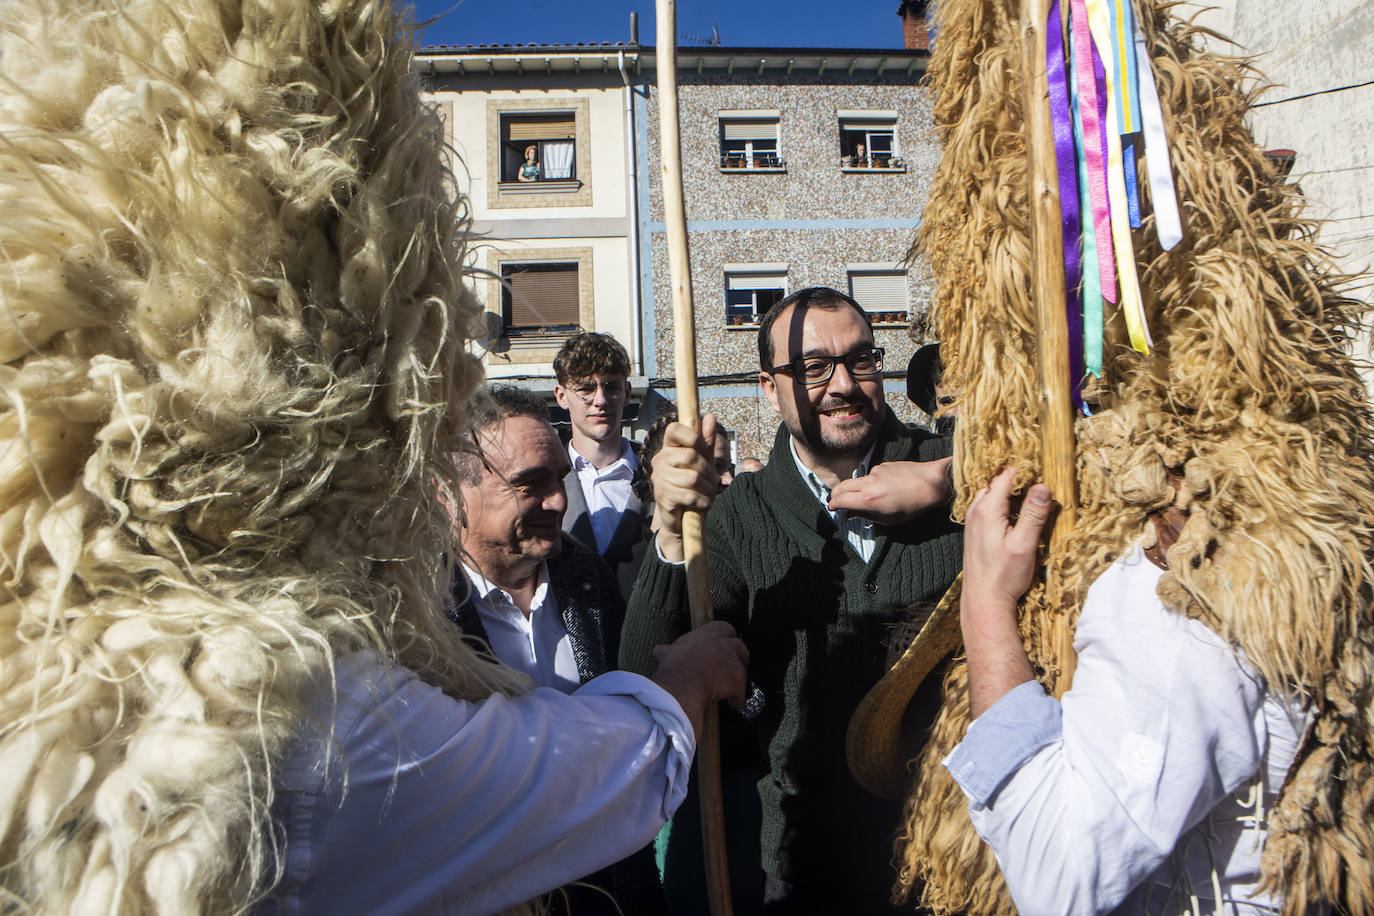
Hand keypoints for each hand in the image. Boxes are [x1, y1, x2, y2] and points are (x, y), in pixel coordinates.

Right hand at [650, 620, 749, 738]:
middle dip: (737, 654)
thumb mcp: (669, 653)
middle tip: (731, 663)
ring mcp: (732, 662)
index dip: (724, 637)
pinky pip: (741, 691)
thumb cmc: (676, 665)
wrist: (683, 681)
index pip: (724, 628)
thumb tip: (659, 651)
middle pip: (739, 645)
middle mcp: (724, 644)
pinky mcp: (737, 681)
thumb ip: (668, 651)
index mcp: (708, 634)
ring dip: (738, 675)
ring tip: (733, 683)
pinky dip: (738, 697)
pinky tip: (734, 702)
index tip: (723, 642)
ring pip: (743, 667)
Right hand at [651, 414, 720, 562]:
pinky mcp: (662, 497)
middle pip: (690, 456)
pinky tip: (702, 503)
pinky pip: (690, 495)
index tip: (702, 449)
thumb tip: (709, 416)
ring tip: (707, 494)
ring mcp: (659, 479)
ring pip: (692, 478)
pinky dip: (702, 501)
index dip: (693, 436)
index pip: (675, 429)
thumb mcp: (703, 462)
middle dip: (707, 470)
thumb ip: (706, 441)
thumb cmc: (693, 486)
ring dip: (707, 489)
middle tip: (710, 480)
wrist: (682, 519)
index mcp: (668, 448)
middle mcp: (659, 461)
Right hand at [828, 457, 952, 523]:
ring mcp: (876, 472)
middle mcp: (869, 483)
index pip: (840, 500)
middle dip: (835, 494)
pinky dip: (871, 483)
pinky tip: (885, 489)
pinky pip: (871, 475)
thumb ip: (866, 516)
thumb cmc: (913, 506)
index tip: (833, 508)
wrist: (932, 483)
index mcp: (869, 500)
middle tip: (836, 501)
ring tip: (866, 499)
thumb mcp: (889, 520)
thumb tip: (849, 514)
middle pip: (842, 486)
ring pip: (857, 480)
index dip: (833, 504)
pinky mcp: (883, 465)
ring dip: (855, 489)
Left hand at [960, 467, 1052, 716]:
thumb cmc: (1004, 576)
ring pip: (993, 492)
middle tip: (1041, 473)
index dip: (1026, 468)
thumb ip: (1034, 515)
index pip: (1007, 475)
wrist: (983, 600)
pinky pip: (989, 504)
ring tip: (1033, 488)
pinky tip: (1018, 508)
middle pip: (997, 480)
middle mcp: (976, 509)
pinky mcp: (976, 529)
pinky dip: (1004, 501)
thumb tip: (1043, 486)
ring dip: (1011, 488)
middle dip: (1018, 475)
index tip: (1045, 464)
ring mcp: (973, 519)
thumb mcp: (1024, 545)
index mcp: (987, 509)